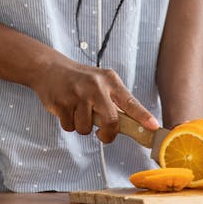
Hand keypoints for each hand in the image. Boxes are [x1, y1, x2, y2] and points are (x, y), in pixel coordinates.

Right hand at [31, 56, 158, 142]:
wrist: (49, 68)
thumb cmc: (79, 79)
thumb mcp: (100, 82)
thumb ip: (114, 101)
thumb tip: (131, 126)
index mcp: (109, 80)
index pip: (130, 101)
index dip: (143, 116)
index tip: (154, 127)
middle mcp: (95, 86)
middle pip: (111, 121)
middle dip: (108, 135)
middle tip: (103, 135)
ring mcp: (77, 94)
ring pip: (86, 128)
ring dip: (82, 126)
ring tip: (77, 110)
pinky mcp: (61, 102)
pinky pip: (70, 127)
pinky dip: (68, 123)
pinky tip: (65, 109)